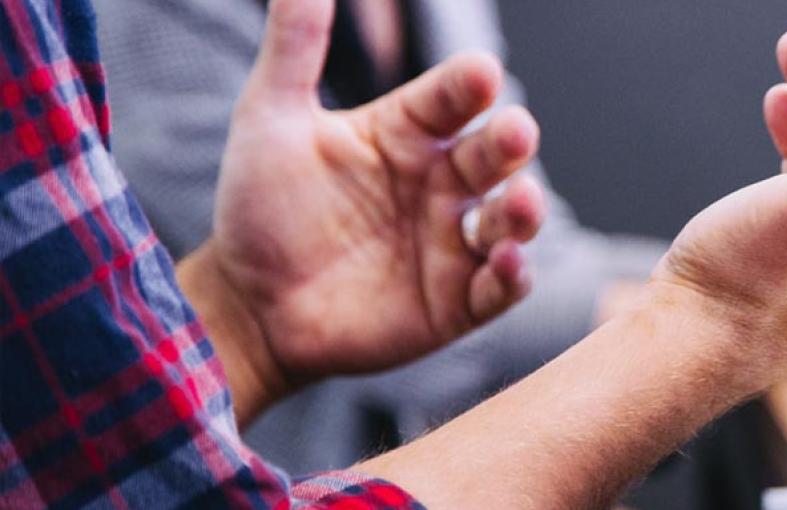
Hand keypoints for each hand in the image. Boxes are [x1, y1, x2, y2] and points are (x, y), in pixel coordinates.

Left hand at [180, 0, 544, 419]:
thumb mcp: (270, 120)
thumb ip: (295, 47)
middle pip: (494, 153)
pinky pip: (500, 287)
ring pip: (511, 218)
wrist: (246, 306)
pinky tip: (504, 261)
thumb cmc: (260, 209)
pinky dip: (511, 275)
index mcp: (408, 133)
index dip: (469, 86)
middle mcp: (441, 183)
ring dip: (524, 210)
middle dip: (510, 142)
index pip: (453, 97)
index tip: (480, 74)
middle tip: (514, 132)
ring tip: (519, 202)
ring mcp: (453, 242)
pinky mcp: (457, 302)